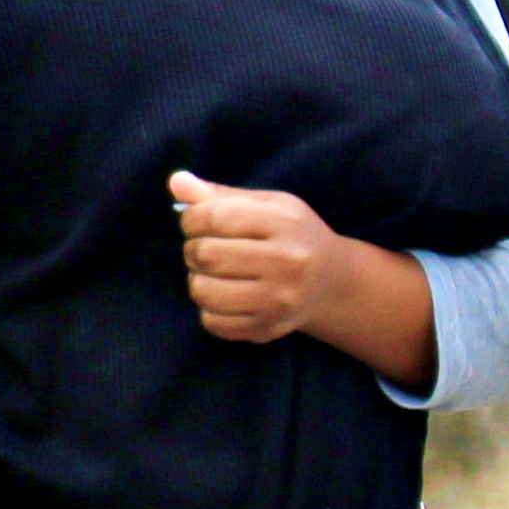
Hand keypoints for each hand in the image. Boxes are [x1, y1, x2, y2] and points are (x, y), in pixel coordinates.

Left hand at [170, 171, 436, 385]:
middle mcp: (287, 262)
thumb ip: (220, 195)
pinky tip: (225, 296)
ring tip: (213, 273)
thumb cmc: (292, 235)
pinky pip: (213, 322)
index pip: (216, 217)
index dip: (191, 219)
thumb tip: (176, 181)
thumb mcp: (266, 205)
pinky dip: (209, 309)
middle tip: (204, 249)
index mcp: (286, 223)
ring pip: (203, 291)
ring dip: (198, 279)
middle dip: (193, 249)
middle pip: (206, 254)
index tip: (195, 223)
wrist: (331, 282)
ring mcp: (278, 300)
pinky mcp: (267, 327)